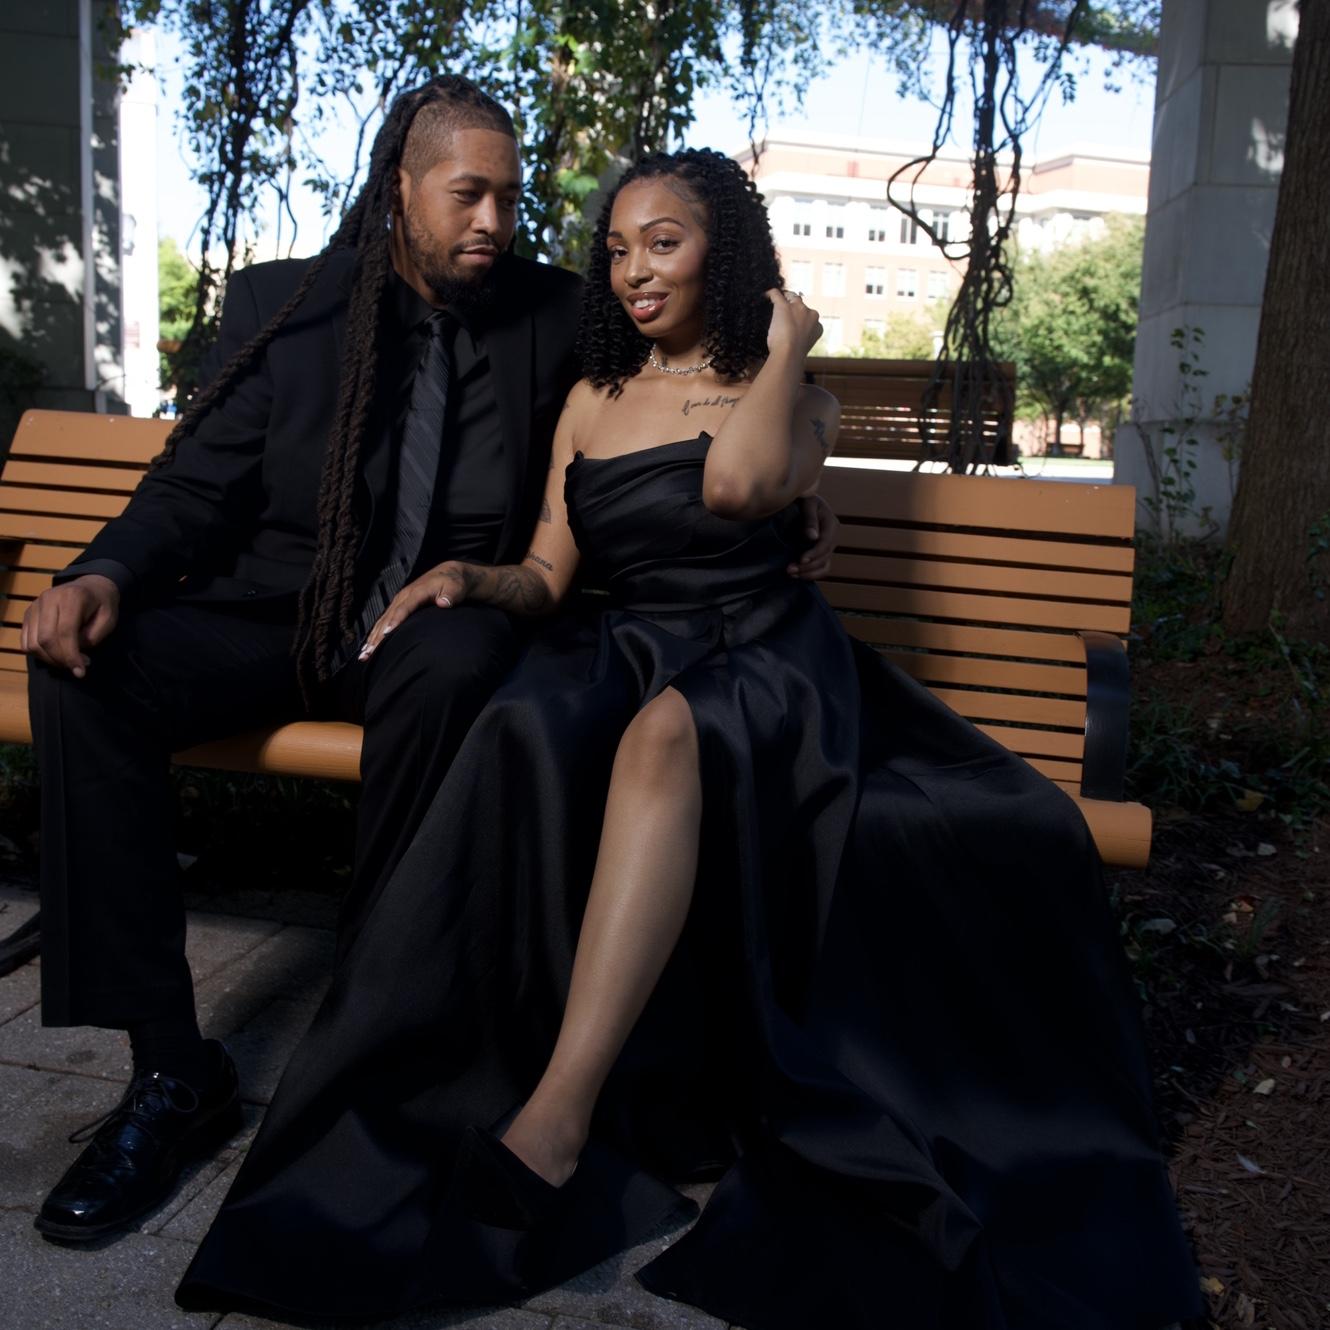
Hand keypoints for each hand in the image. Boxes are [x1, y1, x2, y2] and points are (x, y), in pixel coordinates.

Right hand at [21, 574, 120, 678]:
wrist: (91, 587)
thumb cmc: (102, 604)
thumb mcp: (109, 619)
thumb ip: (93, 637)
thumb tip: (73, 652)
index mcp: (72, 597)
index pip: (65, 632)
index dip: (71, 656)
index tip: (81, 672)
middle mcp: (48, 598)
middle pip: (45, 639)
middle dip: (61, 660)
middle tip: (78, 667)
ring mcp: (35, 606)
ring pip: (32, 643)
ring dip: (50, 660)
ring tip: (69, 661)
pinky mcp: (28, 614)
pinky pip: (26, 642)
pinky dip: (39, 654)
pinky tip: (56, 655)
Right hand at [358, 561, 474, 661]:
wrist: (449, 574)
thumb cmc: (454, 583)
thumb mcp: (456, 587)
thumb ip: (450, 595)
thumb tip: (444, 603)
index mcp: (416, 592)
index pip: (404, 608)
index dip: (395, 620)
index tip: (387, 634)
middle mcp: (404, 596)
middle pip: (388, 617)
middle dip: (378, 635)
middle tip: (369, 652)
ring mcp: (399, 601)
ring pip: (383, 621)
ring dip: (373, 638)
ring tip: (365, 654)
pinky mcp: (398, 606)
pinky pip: (384, 621)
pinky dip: (376, 634)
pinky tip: (369, 646)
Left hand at [765, 288, 821, 359]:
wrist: (789, 353)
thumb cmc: (794, 355)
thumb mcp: (803, 347)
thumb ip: (801, 339)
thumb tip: (793, 340)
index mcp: (818, 326)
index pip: (809, 317)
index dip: (801, 320)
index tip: (794, 324)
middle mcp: (810, 314)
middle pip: (802, 305)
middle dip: (795, 308)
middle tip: (786, 313)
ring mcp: (797, 308)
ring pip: (792, 297)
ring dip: (786, 299)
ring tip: (778, 302)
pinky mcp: (783, 306)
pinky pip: (777, 295)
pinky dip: (771, 294)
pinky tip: (767, 295)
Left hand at [788, 495, 838, 580]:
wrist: (802, 502)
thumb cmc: (804, 499)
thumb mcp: (808, 504)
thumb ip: (810, 519)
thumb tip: (813, 537)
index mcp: (831, 524)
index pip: (825, 543)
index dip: (814, 553)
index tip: (801, 560)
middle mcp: (832, 537)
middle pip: (824, 557)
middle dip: (808, 566)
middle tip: (789, 570)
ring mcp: (827, 547)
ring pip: (824, 566)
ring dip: (809, 573)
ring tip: (791, 574)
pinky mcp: (820, 553)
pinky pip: (821, 568)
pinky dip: (811, 574)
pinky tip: (797, 576)